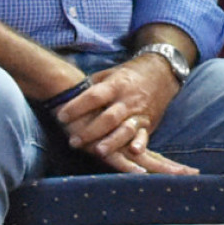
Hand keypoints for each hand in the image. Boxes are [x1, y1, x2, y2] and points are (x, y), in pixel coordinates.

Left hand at [53, 58, 195, 174]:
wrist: (162, 73)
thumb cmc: (129, 75)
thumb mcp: (109, 74)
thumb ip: (91, 86)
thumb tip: (67, 96)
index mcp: (116, 85)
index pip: (94, 97)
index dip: (77, 107)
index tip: (61, 117)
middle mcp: (129, 100)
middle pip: (109, 117)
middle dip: (91, 131)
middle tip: (73, 141)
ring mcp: (140, 113)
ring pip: (126, 129)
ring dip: (112, 141)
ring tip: (98, 151)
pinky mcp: (149, 123)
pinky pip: (144, 135)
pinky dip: (140, 143)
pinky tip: (134, 151)